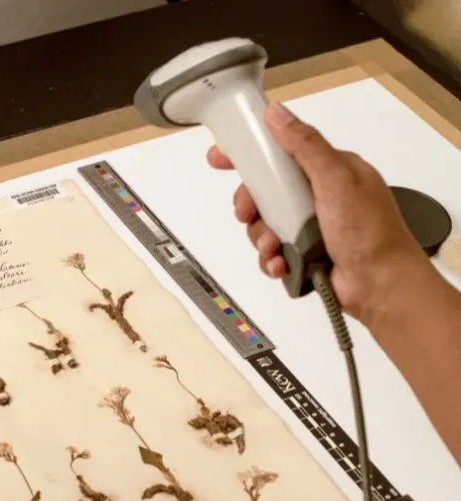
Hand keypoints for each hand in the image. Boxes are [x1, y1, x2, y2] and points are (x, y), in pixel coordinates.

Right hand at [206, 102, 432, 325]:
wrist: (381, 285)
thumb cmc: (368, 230)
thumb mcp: (337, 179)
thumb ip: (305, 145)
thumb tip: (275, 112)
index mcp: (328, 170)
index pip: (281, 152)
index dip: (249, 153)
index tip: (219, 158)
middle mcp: (316, 196)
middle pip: (264, 191)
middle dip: (250, 204)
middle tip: (246, 213)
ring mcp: (308, 227)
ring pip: (263, 224)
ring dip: (261, 237)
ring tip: (274, 248)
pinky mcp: (302, 255)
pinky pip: (271, 252)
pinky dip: (271, 259)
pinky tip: (281, 265)